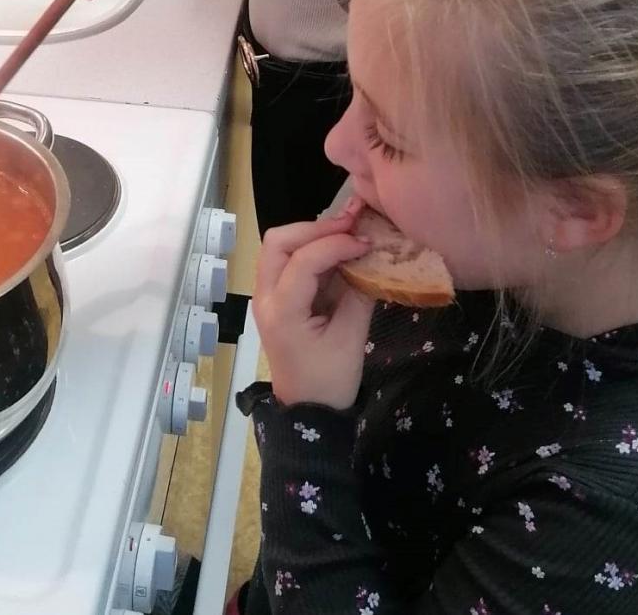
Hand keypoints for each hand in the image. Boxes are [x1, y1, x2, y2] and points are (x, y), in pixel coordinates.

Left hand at [253, 199, 375, 409]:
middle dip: (315, 228)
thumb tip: (372, 256)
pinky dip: (313, 250)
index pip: (303, 260)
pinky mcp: (277, 299)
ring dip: (313, 235)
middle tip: (351, 226)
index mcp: (281, 311)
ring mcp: (266, 297)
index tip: (367, 243)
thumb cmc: (329, 381)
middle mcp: (265, 298)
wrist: (307, 412)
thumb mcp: (351, 338)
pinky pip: (289, 262)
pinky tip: (341, 249)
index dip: (336, 243)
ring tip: (348, 232)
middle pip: (278, 241)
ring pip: (280, 247)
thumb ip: (359, 294)